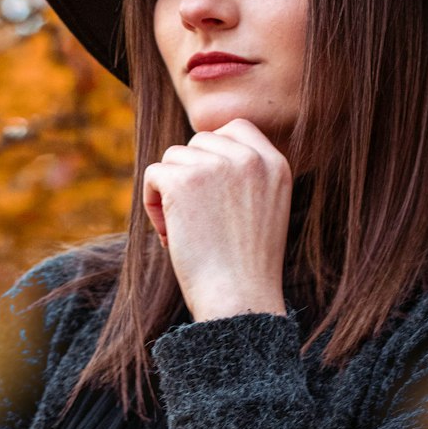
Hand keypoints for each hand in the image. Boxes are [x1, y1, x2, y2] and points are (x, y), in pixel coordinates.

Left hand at [142, 118, 291, 320]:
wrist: (239, 300)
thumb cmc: (247, 267)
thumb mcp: (265, 210)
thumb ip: (245, 176)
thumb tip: (201, 149)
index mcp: (275, 164)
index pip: (236, 128)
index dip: (214, 154)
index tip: (209, 189)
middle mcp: (249, 158)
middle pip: (200, 142)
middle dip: (190, 175)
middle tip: (197, 219)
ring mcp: (216, 165)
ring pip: (174, 158)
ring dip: (170, 192)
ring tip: (184, 231)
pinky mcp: (184, 180)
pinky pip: (153, 174)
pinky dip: (152, 204)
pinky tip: (168, 233)